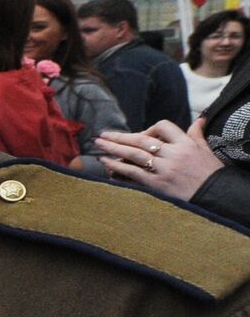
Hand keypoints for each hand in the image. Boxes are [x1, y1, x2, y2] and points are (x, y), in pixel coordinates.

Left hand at [96, 119, 224, 200]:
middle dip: (120, 136)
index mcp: (186, 144)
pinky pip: (133, 172)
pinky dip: (117, 166)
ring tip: (99, 144)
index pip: (163, 126)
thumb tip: (199, 119)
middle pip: (141, 140)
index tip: (140, 134)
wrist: (216, 197)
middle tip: (102, 134)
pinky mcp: (157, 184)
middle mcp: (173, 154)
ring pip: (134, 154)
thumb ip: (197, 135)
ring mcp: (164, 169)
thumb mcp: (206, 151)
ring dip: (113, 148)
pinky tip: (105, 162)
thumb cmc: (211, 174)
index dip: (149, 128)